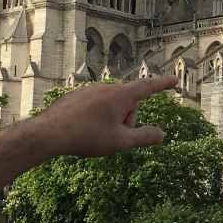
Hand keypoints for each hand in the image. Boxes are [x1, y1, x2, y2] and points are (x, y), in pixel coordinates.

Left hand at [31, 76, 177, 158]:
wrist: (48, 133)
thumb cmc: (86, 137)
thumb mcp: (120, 141)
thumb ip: (144, 137)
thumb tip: (162, 134)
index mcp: (120, 96)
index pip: (147, 87)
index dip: (162, 85)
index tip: (174, 80)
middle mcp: (105, 88)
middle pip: (127, 103)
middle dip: (127, 119)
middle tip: (114, 137)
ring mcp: (89, 90)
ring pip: (111, 106)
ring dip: (111, 120)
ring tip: (95, 136)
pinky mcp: (76, 97)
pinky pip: (95, 106)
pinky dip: (96, 118)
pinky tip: (82, 131)